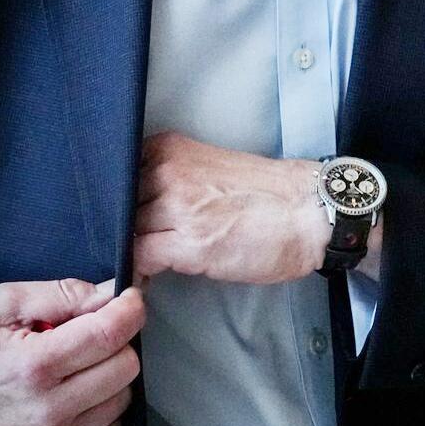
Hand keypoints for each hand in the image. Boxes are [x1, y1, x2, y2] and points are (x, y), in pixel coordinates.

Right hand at [0, 277, 144, 425]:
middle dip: (114, 342)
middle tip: (87, 334)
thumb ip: (60, 293)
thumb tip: (107, 294)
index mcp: (33, 366)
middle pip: (125, 366)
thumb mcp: (0, 305)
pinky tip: (71, 393)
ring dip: (108, 375)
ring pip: (122, 397)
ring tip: (72, 367)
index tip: (128, 299)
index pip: (109, 336)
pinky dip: (100, 406)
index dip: (128, 310)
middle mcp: (48, 410)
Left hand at [131, 132, 326, 283]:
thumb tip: (134, 207)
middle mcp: (169, 172)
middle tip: (141, 241)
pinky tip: (150, 275)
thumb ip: (169, 179)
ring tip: (150, 260)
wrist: (308, 212)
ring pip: (127, 232)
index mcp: (170, 149)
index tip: (125, 217)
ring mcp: (177, 207)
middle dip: (124, 227)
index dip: (117, 202)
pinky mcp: (188, 243)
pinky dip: (140, 270)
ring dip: (133, 249)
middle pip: (119, 205)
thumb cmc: (265, 195)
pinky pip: (141, 257)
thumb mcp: (207, 169)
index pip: (116, 175)